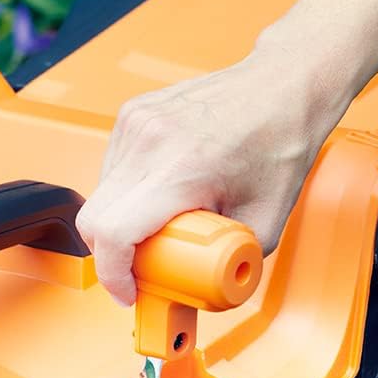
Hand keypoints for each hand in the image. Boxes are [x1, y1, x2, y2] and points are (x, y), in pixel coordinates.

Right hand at [75, 42, 351, 304]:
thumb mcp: (265, 223)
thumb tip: (198, 291)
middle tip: (142, 268)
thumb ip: (227, 262)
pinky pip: (111, 168)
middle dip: (110, 255)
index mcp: (183, 169)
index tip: (129, 292)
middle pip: (94, 219)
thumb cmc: (280, 144)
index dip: (113, 275)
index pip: (114, 233)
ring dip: (119, 221)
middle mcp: (151, 141)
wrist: (283, 85)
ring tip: (162, 221)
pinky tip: (159, 189)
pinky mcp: (132, 113)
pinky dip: (126, 191)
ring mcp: (136, 122)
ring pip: (100, 194)